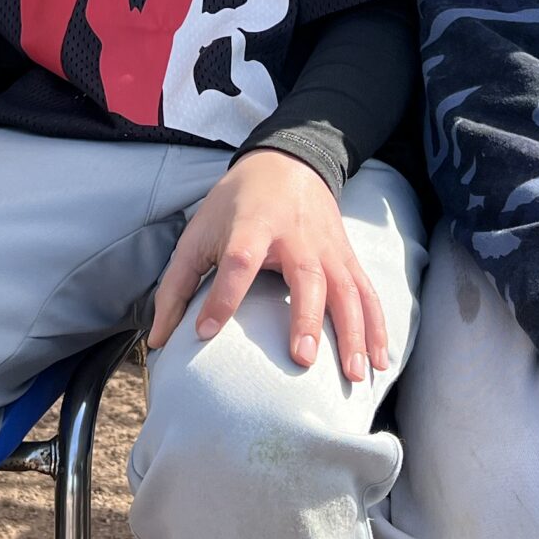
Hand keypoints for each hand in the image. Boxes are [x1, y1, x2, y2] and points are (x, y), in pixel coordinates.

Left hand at [148, 150, 388, 382]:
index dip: (221, 297)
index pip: (237, 262)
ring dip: (354, 333)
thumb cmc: (235, 205)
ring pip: (346, 291)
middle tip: (302, 360)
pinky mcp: (347, 258)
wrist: (287, 163)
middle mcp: (295, 238)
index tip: (204, 333)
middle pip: (305, 277)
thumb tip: (159, 340)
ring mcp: (328, 248)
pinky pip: (367, 294)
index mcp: (251, 227)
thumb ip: (175, 286)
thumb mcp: (198, 234)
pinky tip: (379, 361)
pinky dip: (377, 327)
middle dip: (306, 319)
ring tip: (353, 374)